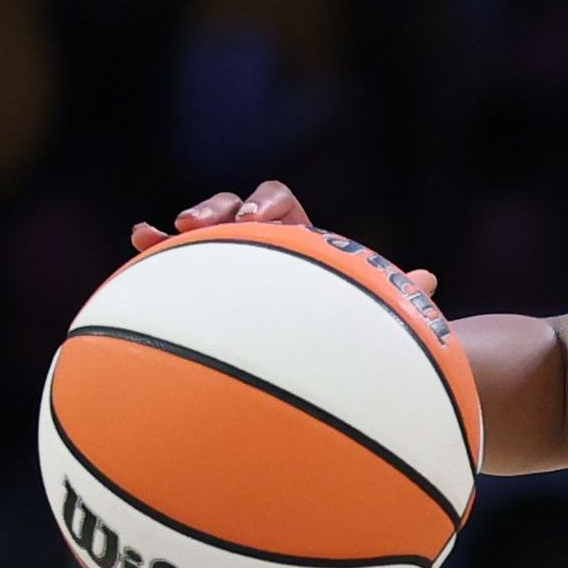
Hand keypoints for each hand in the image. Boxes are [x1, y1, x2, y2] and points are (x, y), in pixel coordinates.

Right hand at [128, 180, 439, 310]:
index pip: (280, 202)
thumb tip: (428, 280)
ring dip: (182, 228)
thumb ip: (393, 292)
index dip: (269, 202)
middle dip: (218, 208)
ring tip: (159, 233)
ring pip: (199, 234)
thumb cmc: (348, 332)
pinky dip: (155, 249)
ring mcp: (227, 265)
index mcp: (296, 239)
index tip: (264, 217)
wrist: (318, 366)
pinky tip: (138, 242)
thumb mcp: (371, 312)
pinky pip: (173, 264)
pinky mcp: (199, 288)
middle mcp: (258, 246)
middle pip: (232, 209)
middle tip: (203, 223)